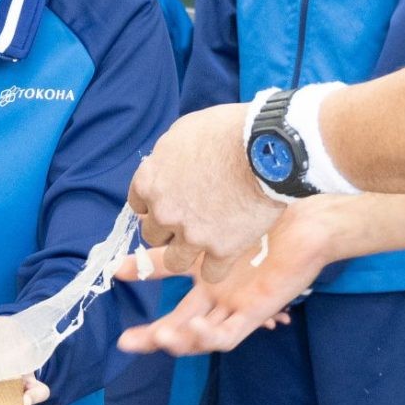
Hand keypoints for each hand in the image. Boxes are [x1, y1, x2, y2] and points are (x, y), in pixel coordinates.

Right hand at [121, 194, 333, 355]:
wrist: (307, 220)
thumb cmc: (267, 217)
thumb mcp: (213, 224)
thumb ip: (183, 227)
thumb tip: (154, 210)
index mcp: (206, 278)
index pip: (166, 282)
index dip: (143, 281)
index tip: (116, 273)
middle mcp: (217, 297)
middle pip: (178, 325)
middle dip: (151, 337)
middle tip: (125, 342)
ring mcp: (235, 307)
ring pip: (201, 337)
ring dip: (179, 341)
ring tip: (161, 336)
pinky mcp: (254, 312)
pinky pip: (229, 334)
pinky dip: (210, 336)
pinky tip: (198, 327)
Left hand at [130, 102, 287, 281]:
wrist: (265, 149)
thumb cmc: (227, 132)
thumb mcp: (184, 131)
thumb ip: (168, 157)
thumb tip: (166, 167)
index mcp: (150, 182)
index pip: (139, 205)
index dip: (157, 203)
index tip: (172, 200)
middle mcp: (165, 212)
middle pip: (154, 234)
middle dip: (170, 228)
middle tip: (193, 218)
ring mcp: (191, 235)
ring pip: (175, 261)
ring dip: (186, 253)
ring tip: (204, 243)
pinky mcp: (221, 251)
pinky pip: (211, 273)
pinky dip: (217, 266)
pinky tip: (227, 253)